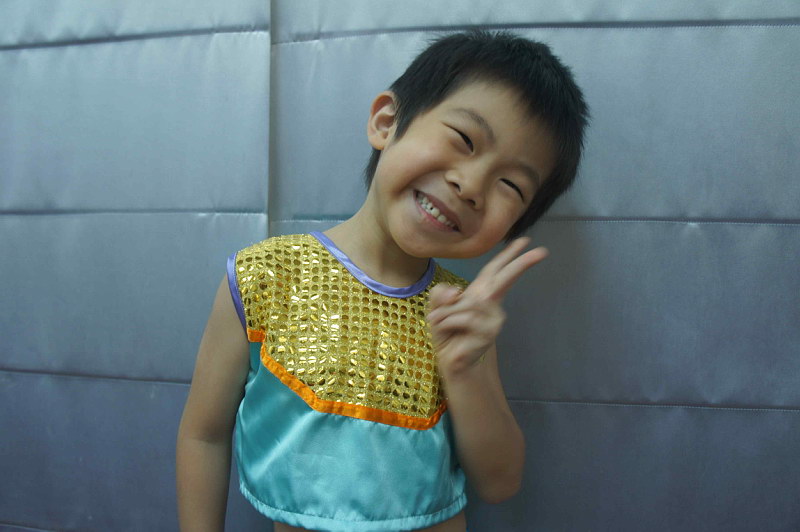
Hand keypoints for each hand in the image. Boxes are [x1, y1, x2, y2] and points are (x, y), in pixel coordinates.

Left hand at [427, 237, 548, 375]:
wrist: (451, 359)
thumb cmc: (447, 331)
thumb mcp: (437, 308)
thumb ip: (441, 295)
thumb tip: (457, 291)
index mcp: (480, 293)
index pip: (494, 271)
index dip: (507, 255)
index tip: (523, 241)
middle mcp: (490, 303)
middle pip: (504, 278)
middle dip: (520, 263)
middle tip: (541, 251)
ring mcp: (494, 318)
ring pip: (467, 302)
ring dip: (447, 312)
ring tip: (441, 321)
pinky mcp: (490, 331)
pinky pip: (463, 317)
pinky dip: (448, 321)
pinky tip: (448, 330)